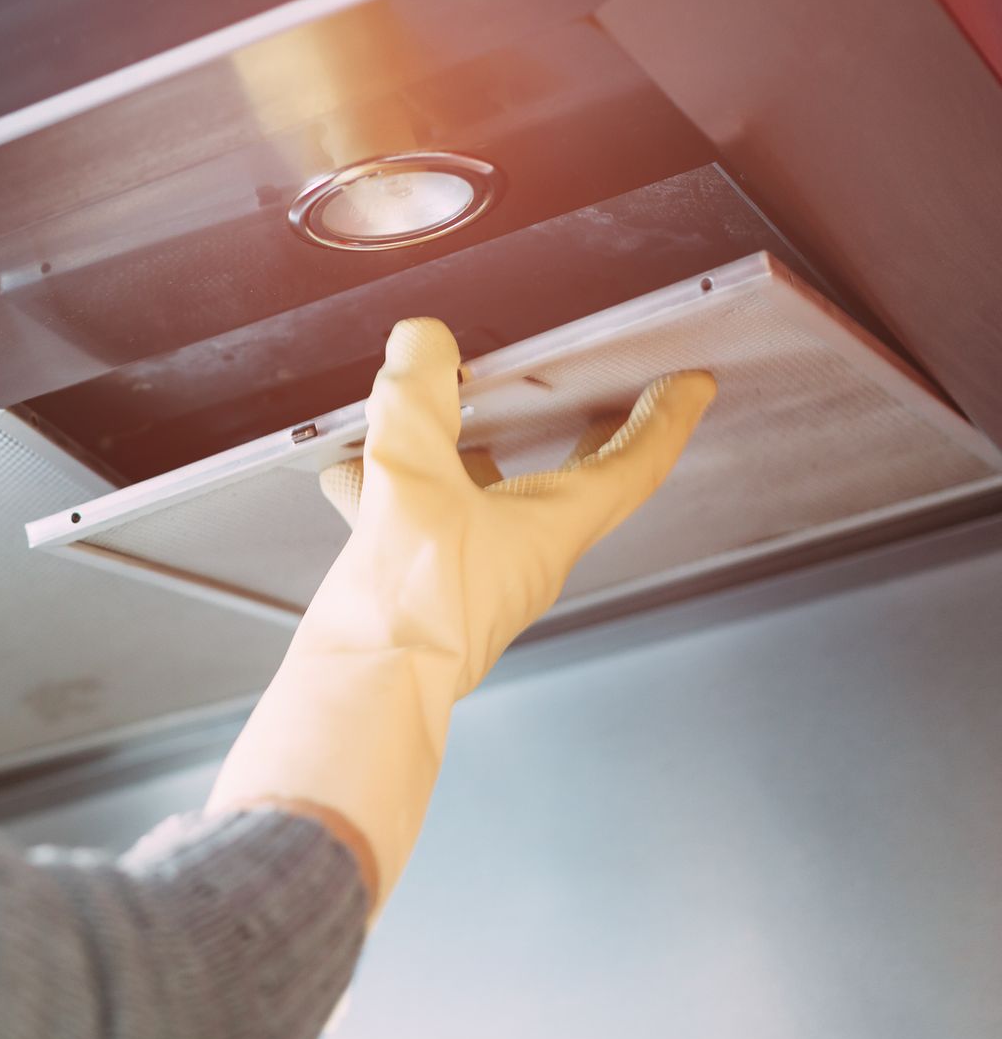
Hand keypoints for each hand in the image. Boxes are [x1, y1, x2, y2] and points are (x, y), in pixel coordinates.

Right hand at [207, 318, 715, 910]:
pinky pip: (422, 523)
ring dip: (471, 451)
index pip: (631, 466)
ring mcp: (473, 577)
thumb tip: (423, 342)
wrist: (360, 696)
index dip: (664, 419)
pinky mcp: (425, 592)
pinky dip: (395, 489)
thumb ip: (418, 403)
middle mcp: (522, 556)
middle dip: (587, 434)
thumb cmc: (408, 611)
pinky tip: (346, 473)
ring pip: (487, 498)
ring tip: (437, 409)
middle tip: (604, 396)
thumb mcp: (413, 482)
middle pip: (570, 483)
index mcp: (549, 529)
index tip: (691, 386)